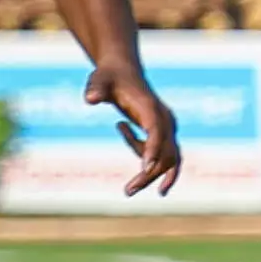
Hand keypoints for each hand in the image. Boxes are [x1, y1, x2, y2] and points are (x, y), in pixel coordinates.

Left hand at [91, 53, 185, 196]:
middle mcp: (164, 119)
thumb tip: (91, 99)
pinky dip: (153, 162)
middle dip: (150, 173)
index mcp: (152, 109)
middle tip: (128, 191)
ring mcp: (166, 126)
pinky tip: (128, 146)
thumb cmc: (108, 77)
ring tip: (130, 190)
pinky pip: (163, 154)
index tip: (145, 170)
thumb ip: (95, 89)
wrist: (121, 70)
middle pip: (166, 151)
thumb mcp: (98, 80)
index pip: (157, 133)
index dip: (153, 151)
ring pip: (169, 157)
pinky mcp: (162, 131)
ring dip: (153, 175)